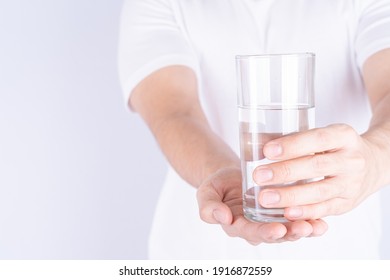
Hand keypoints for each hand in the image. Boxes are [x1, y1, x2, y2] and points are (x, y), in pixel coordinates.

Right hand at [196, 167, 327, 244]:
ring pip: (289, 229)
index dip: (264, 232)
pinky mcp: (283, 211)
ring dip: (304, 229)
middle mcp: (257, 227)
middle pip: (275, 234)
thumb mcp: (207, 193)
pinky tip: (323, 221)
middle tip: (303, 227)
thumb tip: (222, 217)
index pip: (251, 232)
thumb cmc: (218, 185)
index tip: (277, 229)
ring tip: (317, 226)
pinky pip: (297, 218)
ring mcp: (271, 220)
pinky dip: (311, 220)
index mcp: (237, 225)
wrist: (229, 176)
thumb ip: (209, 207)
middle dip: (290, 233)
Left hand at [254, 124, 378, 220]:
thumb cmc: (335, 148)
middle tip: (258, 176)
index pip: (317, 139)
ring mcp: (351, 184)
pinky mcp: (347, 203)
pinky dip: (305, 212)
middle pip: (316, 166)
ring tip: (265, 198)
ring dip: (290, 196)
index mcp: (343, 136)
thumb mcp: (322, 136)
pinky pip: (325, 209)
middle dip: (285, 172)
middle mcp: (351, 160)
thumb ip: (293, 139)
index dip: (292, 145)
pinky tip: (287, 213)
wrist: (372, 164)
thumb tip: (255, 142)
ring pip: (319, 191)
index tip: (267, 151)